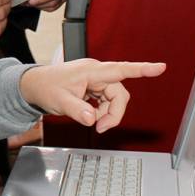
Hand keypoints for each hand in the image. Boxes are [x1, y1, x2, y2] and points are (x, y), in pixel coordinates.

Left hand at [19, 59, 165, 132]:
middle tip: (100, 128)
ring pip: (115, 98)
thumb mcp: (59, 101)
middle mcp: (96, 72)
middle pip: (119, 93)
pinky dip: (103, 111)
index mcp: (91, 71)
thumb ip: (76, 110)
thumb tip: (91, 119)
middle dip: (114, 113)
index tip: (160, 67)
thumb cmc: (46, 87)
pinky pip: (107, 100)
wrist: (35, 85)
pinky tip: (91, 115)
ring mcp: (96, 79)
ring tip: (94, 122)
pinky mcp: (94, 86)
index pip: (120, 69)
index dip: (142, 69)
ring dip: (108, 113)